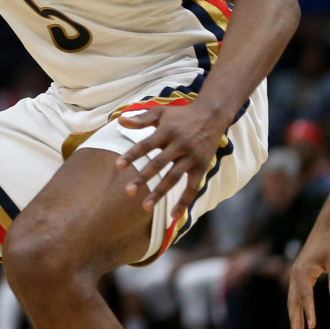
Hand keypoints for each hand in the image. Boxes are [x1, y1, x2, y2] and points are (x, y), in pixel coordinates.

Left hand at [115, 102, 232, 218]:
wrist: (212, 115)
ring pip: (173, 178)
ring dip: (160, 193)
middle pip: (158, 164)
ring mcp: (191, 157)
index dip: (132, 155)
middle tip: (128, 191)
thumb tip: (120, 120)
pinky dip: (184, 202)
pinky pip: (192, 188)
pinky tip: (173, 216)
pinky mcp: (201, 167)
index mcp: (166, 131)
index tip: (117, 165)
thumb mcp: (161, 112)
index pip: (145, 145)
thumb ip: (141, 119)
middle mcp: (179, 145)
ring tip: (145, 206)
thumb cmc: (181, 115)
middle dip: (143, 178)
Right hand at [287, 224, 329, 328]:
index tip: (312, 327)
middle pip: (293, 301)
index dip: (309, 311)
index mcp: (302, 271)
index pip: (305, 295)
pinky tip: (301, 319)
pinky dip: (298, 309)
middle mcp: (294, 275)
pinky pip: (296, 296)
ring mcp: (295, 276)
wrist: (324, 229)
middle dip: (295, 321)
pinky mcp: (299, 276)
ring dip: (294, 318)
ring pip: (293, 301)